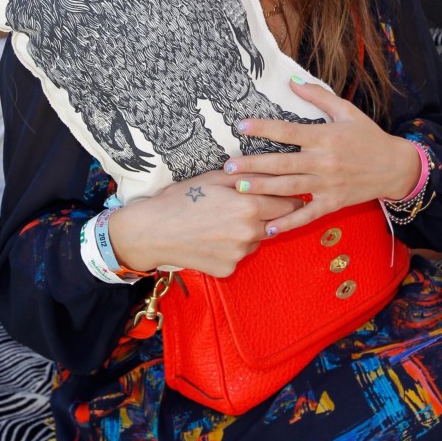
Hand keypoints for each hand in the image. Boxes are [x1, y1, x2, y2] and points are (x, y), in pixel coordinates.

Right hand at [108, 169, 302, 276]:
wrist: (152, 231)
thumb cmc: (182, 198)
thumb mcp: (215, 177)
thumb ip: (250, 175)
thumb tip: (277, 171)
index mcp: (249, 207)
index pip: (289, 204)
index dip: (287, 197)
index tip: (281, 194)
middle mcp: (250, 233)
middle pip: (277, 224)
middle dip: (269, 215)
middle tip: (247, 207)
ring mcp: (239, 255)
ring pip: (258, 240)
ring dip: (251, 231)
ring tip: (223, 221)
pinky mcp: (228, 269)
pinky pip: (239, 255)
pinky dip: (232, 247)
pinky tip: (213, 238)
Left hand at [223, 78, 419, 234]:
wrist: (395, 166)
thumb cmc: (368, 136)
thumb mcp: (346, 110)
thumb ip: (318, 96)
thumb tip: (291, 80)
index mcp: (324, 137)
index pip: (287, 131)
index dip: (263, 128)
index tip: (240, 126)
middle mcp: (323, 161)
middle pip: (282, 163)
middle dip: (253, 164)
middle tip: (228, 166)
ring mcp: (327, 184)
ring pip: (289, 188)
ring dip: (262, 189)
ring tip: (238, 188)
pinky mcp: (332, 203)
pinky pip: (307, 215)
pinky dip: (288, 223)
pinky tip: (268, 228)